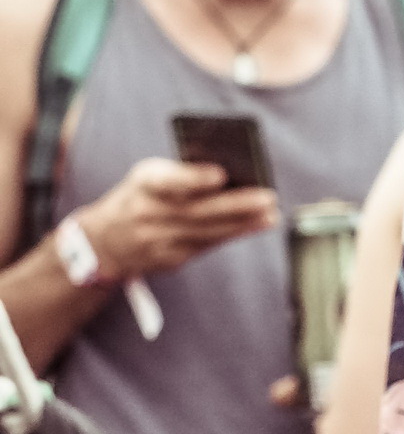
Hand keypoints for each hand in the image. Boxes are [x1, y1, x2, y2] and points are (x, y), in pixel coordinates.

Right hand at [74, 158, 277, 281]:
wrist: (103, 241)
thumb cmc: (143, 196)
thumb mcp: (151, 177)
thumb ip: (185, 173)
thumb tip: (236, 174)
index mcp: (143, 184)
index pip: (166, 181)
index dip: (192, 178)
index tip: (221, 174)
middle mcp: (146, 213)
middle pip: (196, 210)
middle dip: (236, 205)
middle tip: (268, 197)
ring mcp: (156, 240)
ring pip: (206, 232)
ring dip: (243, 223)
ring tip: (270, 214)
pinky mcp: (168, 260)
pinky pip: (205, 246)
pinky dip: (233, 234)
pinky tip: (255, 225)